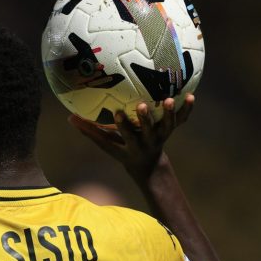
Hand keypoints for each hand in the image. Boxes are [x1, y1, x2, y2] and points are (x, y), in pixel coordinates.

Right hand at [68, 93, 194, 178]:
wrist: (147, 165)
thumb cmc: (122, 150)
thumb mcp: (106, 144)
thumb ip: (89, 131)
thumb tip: (69, 117)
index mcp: (132, 145)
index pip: (126, 136)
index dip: (123, 125)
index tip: (118, 112)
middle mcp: (148, 141)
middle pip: (148, 132)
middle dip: (145, 119)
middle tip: (141, 105)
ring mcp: (162, 136)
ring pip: (168, 126)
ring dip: (169, 114)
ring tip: (169, 99)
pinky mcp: (171, 130)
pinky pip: (182, 120)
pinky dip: (187, 110)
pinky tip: (191, 95)